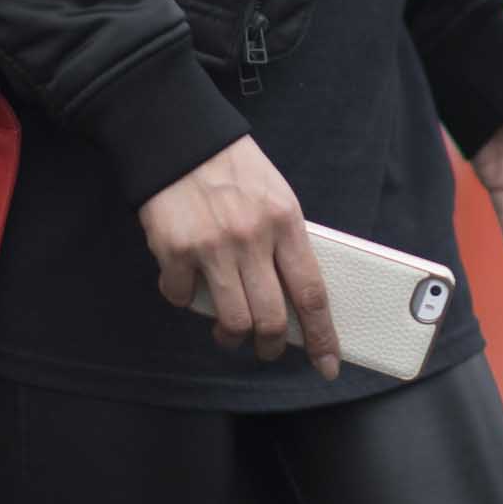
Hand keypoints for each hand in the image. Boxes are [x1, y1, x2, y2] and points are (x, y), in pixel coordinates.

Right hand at [138, 135, 339, 379]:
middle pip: (270, 318)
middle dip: (270, 345)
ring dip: (230, 334)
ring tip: (227, 329)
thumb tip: (292, 297)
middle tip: (265, 348)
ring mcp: (213, 246)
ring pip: (231, 320)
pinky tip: (186, 280)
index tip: (327, 365)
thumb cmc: (235, 171)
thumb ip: (285, 242)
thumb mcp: (276, 197)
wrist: (182, 139)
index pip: (311, 293)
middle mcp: (253, 237)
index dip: (321, 335)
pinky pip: (182, 298)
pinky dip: (185, 298)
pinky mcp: (175, 250)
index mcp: (286, 222)